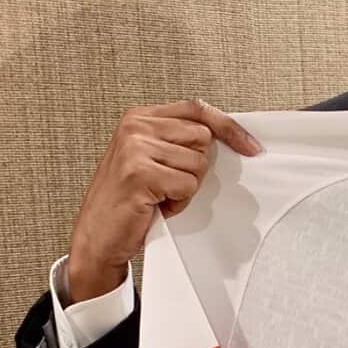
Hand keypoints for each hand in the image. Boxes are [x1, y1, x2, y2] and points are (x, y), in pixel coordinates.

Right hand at [66, 99, 261, 302]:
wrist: (97, 238)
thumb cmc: (128, 200)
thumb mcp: (152, 158)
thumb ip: (180, 140)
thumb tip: (229, 138)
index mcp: (140, 117)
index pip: (197, 109)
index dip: (228, 127)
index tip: (251, 146)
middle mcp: (135, 127)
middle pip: (203, 138)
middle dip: (195, 167)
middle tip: (167, 183)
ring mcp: (135, 149)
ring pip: (198, 164)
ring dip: (185, 188)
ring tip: (158, 195)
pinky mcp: (139, 174)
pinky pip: (187, 185)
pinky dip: (178, 202)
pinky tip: (155, 206)